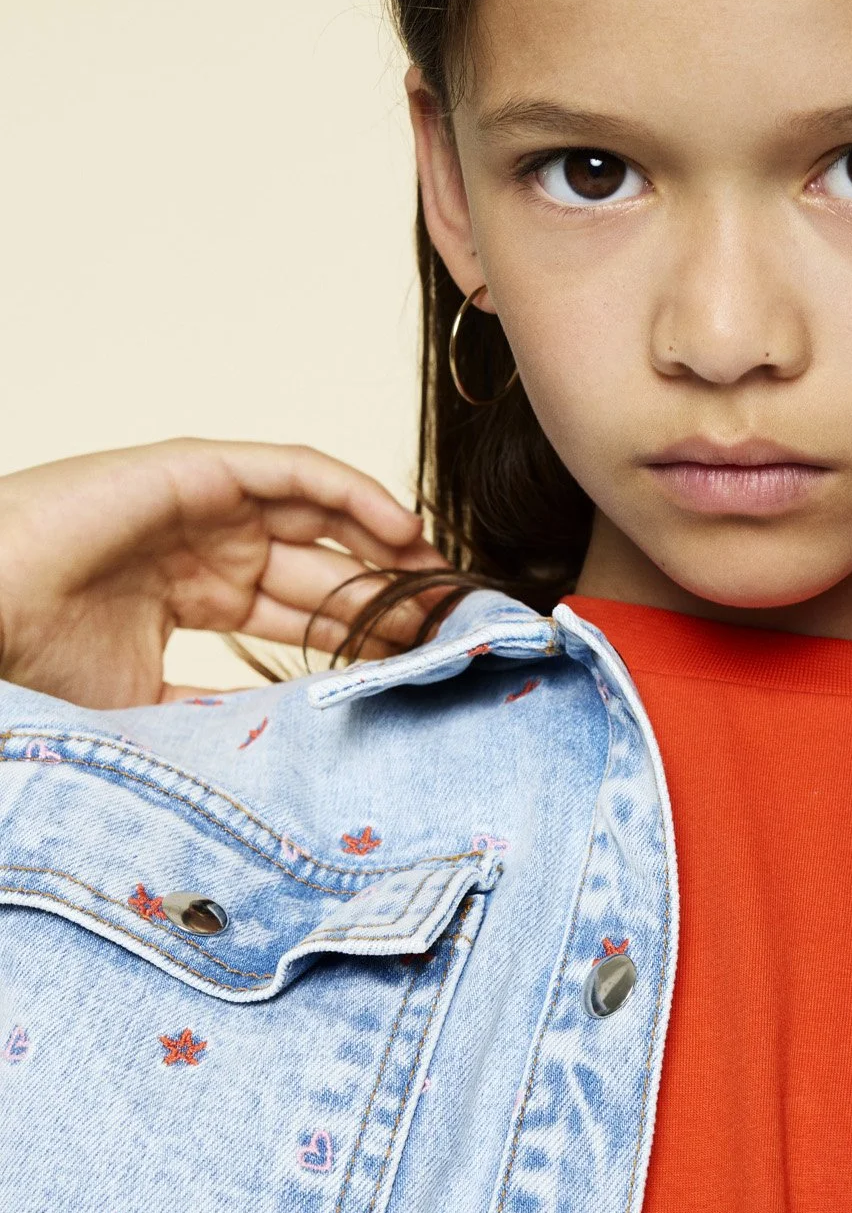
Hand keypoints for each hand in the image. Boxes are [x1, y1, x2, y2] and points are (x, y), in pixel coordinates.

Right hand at [0, 440, 444, 707]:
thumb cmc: (35, 660)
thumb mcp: (151, 705)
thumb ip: (219, 710)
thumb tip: (290, 744)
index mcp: (197, 595)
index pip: (302, 612)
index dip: (363, 634)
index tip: (419, 662)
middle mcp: (209, 546)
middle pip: (325, 567)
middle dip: (389, 596)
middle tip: (449, 627)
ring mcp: (204, 504)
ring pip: (322, 517)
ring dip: (387, 545)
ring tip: (440, 581)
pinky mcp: (199, 468)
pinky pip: (296, 471)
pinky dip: (354, 491)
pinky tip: (402, 529)